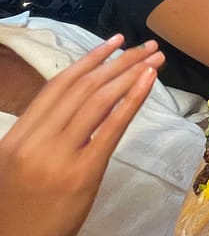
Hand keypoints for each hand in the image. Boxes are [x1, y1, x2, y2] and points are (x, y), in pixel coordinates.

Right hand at [0, 35, 162, 235]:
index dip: (88, 59)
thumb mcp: (21, 161)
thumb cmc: (22, 204)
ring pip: (99, 101)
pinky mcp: (83, 173)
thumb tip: (85, 94)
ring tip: (155, 58)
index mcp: (18, 136)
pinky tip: (148, 80)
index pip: (58, 86)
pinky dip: (131, 100)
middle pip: (84, 88)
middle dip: (118, 61)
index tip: (114, 41)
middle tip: (146, 46)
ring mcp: (59, 157)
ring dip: (130, 73)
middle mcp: (36, 142)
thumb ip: (46, 129)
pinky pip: (111, 128)